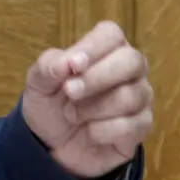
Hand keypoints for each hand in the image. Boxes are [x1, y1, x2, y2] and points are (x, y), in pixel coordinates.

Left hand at [20, 20, 152, 179]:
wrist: (52, 145)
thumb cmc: (51, 104)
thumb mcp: (38, 84)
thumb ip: (48, 68)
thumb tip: (66, 63)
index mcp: (106, 50)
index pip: (111, 35)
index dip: (93, 48)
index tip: (72, 66)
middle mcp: (130, 70)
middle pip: (131, 61)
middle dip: (96, 78)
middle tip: (69, 92)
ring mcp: (140, 97)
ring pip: (129, 96)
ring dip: (92, 109)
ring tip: (72, 115)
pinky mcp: (142, 126)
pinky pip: (129, 126)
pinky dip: (100, 131)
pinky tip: (90, 132)